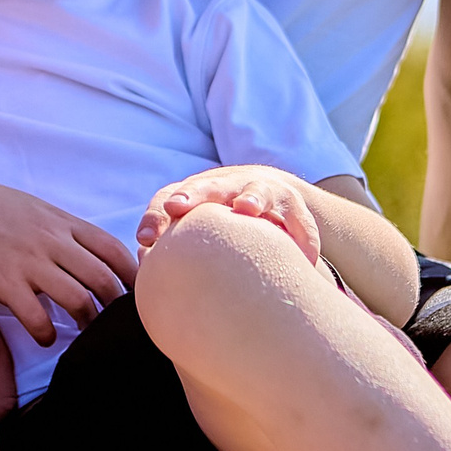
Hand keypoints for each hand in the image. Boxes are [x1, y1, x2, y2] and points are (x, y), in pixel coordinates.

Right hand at [0, 174, 135, 344]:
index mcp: (63, 224)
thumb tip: (95, 255)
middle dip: (116, 306)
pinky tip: (46, 337)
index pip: (113, 249)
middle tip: (118, 323)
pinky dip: (47, 333)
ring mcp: (29, 262)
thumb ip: (67, 232)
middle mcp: (52, 242)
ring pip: (77, 299)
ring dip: (88, 322)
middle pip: (102, 279)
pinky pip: (35, 316)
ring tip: (86, 332)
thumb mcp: (39, 210)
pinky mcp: (4, 282)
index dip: (133, 275)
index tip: (140, 293)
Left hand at [139, 166, 324, 266]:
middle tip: (177, 207)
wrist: (268, 190)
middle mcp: (228, 186)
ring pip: (257, 192)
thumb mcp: (195, 225)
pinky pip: (301, 223)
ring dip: (251, 198)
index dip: (157, 217)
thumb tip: (145, 264)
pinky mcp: (294, 207)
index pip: (169, 199)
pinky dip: (303, 238)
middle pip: (208, 187)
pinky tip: (305, 259)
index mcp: (196, 193)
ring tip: (246, 208)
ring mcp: (263, 191)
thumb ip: (169, 243)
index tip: (146, 238)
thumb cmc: (219, 219)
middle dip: (193, 196)